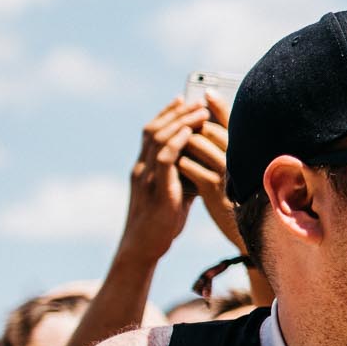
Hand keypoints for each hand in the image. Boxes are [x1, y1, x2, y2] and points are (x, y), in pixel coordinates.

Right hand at [118, 98, 209, 264]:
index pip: (152, 132)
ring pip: (159, 140)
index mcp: (144, 167)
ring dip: (180, 122)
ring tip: (200, 111)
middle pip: (155, 129)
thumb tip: (205, 158)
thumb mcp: (175, 192)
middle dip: (176, 112)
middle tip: (196, 100)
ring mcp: (146, 177)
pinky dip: (176, 143)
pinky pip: (164, 160)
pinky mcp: (156, 190)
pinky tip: (189, 133)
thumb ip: (184, 174)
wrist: (146, 246)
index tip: (183, 98)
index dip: (167, 113)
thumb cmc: (163, 221)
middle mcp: (142, 168)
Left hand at [176, 91, 247, 252]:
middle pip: (207, 127)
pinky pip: (187, 164)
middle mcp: (238, 157)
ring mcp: (225, 171)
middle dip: (190, 124)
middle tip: (181, 127)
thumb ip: (230, 149)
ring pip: (194, 142)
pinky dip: (178, 163)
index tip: (205, 94)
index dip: (216, 106)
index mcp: (247, 151)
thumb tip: (215, 125)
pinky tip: (177, 169)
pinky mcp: (212, 187)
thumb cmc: (241, 199)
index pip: (230, 120)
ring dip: (180, 143)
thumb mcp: (241, 171)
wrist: (246, 233)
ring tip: (176, 150)